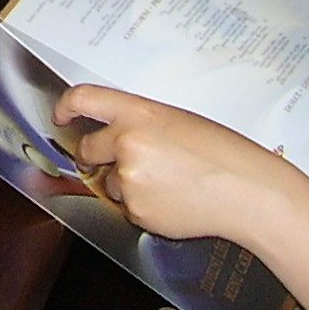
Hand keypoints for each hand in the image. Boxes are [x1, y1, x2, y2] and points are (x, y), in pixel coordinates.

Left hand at [53, 84, 295, 241]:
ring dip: (127, 183)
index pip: (84, 99)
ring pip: (110, 182)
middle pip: (88, 148)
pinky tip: (175, 201)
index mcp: (139, 112)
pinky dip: (144, 206)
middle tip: (116, 159)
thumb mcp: (178, 121)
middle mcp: (126, 142)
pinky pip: (128, 208)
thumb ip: (140, 123)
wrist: (249, 193)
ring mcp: (129, 179)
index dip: (65, 107)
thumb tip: (113, 135)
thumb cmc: (223, 154)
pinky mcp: (137, 211)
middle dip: (94, 156)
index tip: (60, 115)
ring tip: (170, 183)